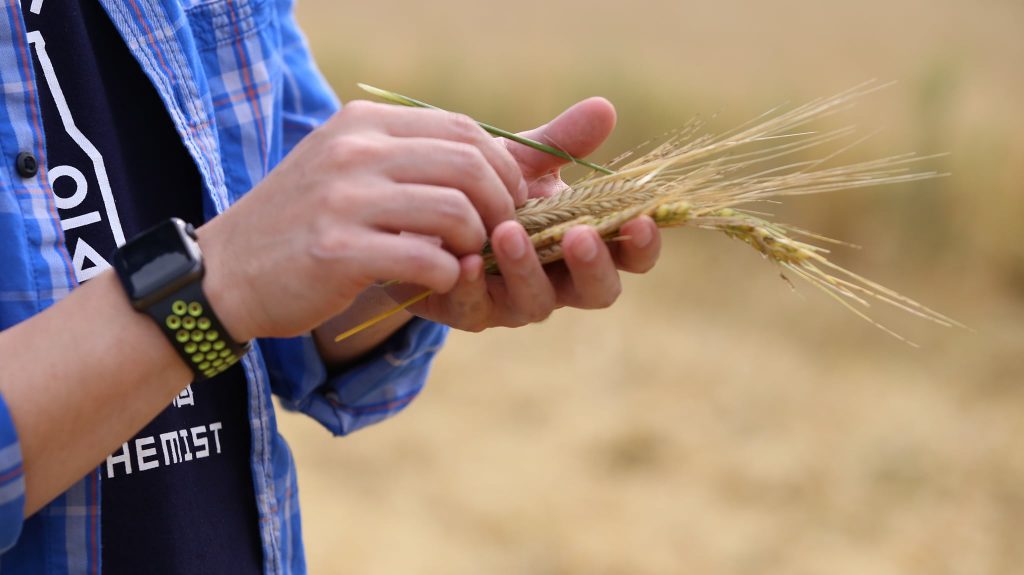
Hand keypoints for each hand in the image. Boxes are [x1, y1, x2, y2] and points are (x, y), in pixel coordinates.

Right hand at [196, 101, 527, 340]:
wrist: (226, 272)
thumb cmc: (302, 223)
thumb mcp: (346, 168)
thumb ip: (406, 158)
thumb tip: (491, 163)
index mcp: (362, 123)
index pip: (461, 128)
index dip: (502, 166)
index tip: (508, 200)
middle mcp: (353, 151)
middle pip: (468, 165)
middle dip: (502, 205)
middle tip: (501, 235)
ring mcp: (343, 200)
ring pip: (455, 211)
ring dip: (477, 243)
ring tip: (466, 259)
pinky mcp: (337, 251)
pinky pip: (427, 260)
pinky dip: (448, 275)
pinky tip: (438, 281)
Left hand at [392, 97, 661, 330]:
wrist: (419, 212)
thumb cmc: (482, 189)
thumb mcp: (522, 162)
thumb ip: (562, 142)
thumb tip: (605, 107)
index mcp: (582, 246)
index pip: (629, 255)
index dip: (642, 244)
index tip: (642, 219)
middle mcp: (558, 282)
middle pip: (598, 291)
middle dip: (592, 265)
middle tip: (580, 234)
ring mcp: (514, 302)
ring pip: (537, 302)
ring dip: (527, 267)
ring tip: (509, 231)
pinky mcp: (466, 311)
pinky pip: (475, 308)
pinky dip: (473, 284)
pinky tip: (467, 259)